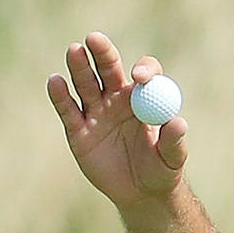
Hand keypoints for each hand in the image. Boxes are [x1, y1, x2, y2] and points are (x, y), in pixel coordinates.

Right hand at [48, 32, 189, 209]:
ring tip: (75, 50)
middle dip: (102, 54)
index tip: (139, 77)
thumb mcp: (172, 158)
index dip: (143, 71)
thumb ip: (173, 141)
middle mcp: (118, 99)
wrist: (140, 193)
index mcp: (145, 99)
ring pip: (86, 85)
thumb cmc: (162, 170)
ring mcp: (97, 113)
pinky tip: (55, 81)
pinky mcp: (78, 131)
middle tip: (94, 39)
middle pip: (109, 70)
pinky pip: (68, 111)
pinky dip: (61, 96)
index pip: (144, 75)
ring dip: (80, 68)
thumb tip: (178, 122)